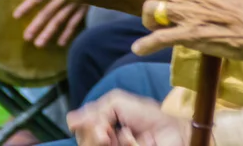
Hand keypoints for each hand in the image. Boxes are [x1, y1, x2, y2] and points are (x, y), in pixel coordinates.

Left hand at [12, 0, 86, 47]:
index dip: (28, 5)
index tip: (16, 16)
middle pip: (49, 12)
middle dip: (37, 25)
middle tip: (26, 38)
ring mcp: (76, 2)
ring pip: (61, 19)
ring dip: (49, 32)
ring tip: (38, 45)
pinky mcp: (85, 6)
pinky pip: (76, 21)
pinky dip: (68, 32)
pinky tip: (60, 44)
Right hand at [67, 90, 188, 145]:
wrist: (173, 130)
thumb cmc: (147, 115)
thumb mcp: (117, 102)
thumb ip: (94, 110)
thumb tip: (70, 120)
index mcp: (101, 129)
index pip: (80, 132)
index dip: (84, 128)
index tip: (98, 123)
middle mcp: (105, 142)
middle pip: (85, 142)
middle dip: (94, 133)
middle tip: (106, 130)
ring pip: (94, 145)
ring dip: (106, 139)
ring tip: (122, 134)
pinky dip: (126, 143)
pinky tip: (133, 140)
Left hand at [133, 0, 242, 96]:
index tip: (169, 0)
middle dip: (154, 3)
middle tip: (159, 16)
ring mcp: (187, 11)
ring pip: (149, 9)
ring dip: (148, 20)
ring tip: (153, 29)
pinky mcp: (188, 34)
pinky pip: (158, 37)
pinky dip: (146, 44)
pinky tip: (139, 49)